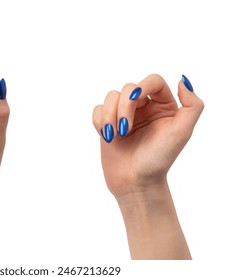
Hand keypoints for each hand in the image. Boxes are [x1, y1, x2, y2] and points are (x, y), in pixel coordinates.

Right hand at [93, 74, 203, 258]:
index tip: (136, 100)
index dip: (142, 86)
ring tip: (115, 136)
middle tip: (125, 130)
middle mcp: (143, 107)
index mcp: (163, 106)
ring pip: (110, 96)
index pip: (153, 81)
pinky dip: (99, 121)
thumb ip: (193, 106)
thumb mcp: (182, 133)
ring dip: (109, 115)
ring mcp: (124, 115)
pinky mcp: (107, 124)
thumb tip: (183, 80)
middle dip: (123, 108)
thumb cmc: (158, 159)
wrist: (135, 182)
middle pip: (128, 88)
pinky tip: (108, 136)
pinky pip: (97, 110)